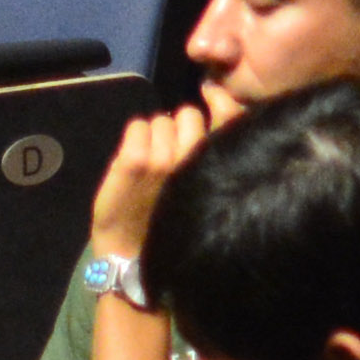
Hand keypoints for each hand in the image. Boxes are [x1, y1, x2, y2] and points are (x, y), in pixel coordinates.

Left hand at [85, 95, 218, 258]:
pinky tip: (133, 161)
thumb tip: (216, 106)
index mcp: (211, 165)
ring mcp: (162, 160)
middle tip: (168, 155)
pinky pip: (136, 126)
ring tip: (149, 163)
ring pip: (160, 121)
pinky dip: (134, 137)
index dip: (220, 104)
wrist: (130, 256)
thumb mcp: (202, 186)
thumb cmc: (170, 221)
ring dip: (154, 136)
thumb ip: (210, 151)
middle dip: (177, 129)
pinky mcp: (133, 162)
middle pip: (188, 114)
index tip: (208, 108)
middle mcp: (191, 159)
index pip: (229, 115)